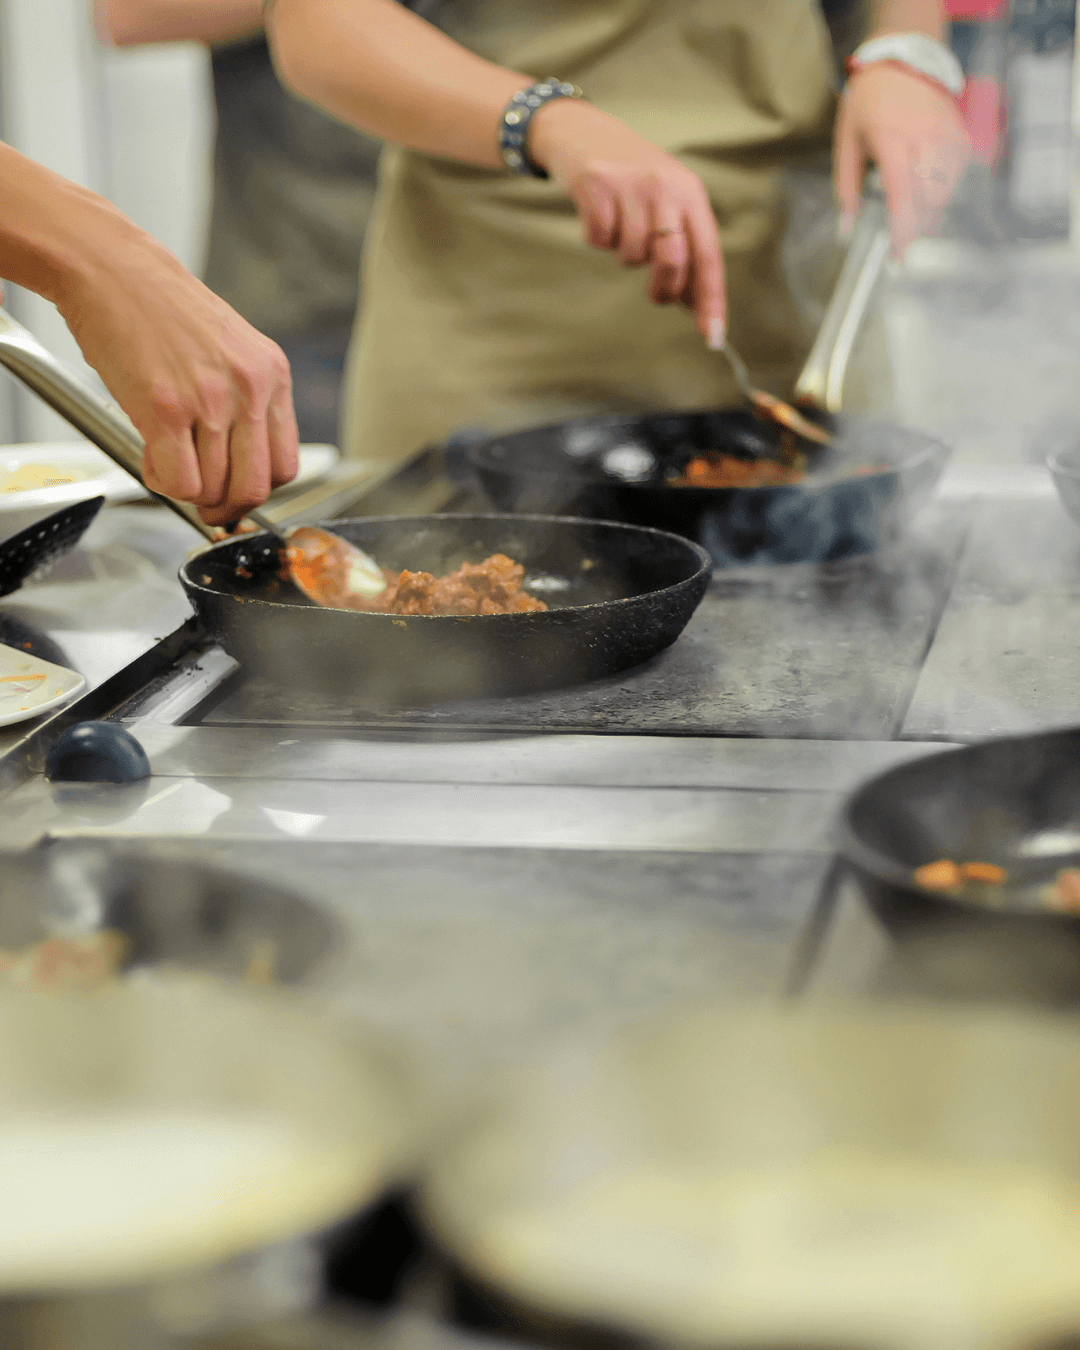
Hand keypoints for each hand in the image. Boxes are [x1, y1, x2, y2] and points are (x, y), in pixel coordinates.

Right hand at [56, 228, 297, 526]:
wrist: (112, 269)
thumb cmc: (161, 309)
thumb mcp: (230, 348)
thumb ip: (245, 400)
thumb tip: (241, 462)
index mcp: (271, 374)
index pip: (284, 465)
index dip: (256, 489)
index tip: (234, 490)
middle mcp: (248, 388)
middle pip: (254, 488)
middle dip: (226, 508)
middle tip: (205, 505)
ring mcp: (209, 400)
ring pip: (212, 489)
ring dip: (186, 491)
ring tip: (166, 461)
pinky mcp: (165, 408)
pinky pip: (178, 482)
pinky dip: (161, 483)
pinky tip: (151, 457)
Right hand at [530, 99, 726, 346]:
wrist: (581, 132)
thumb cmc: (630, 179)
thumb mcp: (666, 202)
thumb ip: (682, 246)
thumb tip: (691, 303)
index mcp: (691, 193)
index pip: (708, 255)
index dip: (711, 299)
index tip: (712, 336)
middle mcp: (666, 186)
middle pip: (673, 261)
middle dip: (663, 289)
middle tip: (655, 296)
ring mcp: (631, 185)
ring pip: (632, 255)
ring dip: (623, 255)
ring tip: (620, 228)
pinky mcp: (597, 185)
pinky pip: (600, 240)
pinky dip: (597, 238)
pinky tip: (599, 216)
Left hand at [834, 63, 970, 260]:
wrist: (902, 63)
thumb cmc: (869, 104)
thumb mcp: (846, 142)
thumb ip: (846, 188)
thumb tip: (845, 228)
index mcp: (892, 139)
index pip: (903, 193)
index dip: (904, 228)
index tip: (901, 255)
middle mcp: (925, 138)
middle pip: (930, 199)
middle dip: (918, 226)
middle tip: (904, 241)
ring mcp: (948, 137)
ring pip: (947, 193)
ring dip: (931, 214)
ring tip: (914, 219)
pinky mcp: (961, 139)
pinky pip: (958, 181)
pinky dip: (943, 196)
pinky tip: (926, 195)